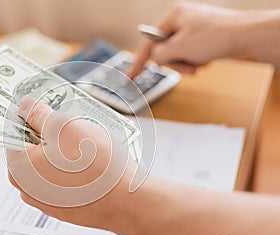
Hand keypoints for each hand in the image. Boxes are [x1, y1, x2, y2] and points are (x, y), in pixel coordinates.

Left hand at [6, 96, 138, 230]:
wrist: (127, 202)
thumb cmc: (97, 166)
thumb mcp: (64, 126)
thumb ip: (39, 114)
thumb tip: (26, 106)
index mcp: (19, 168)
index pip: (13, 132)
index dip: (27, 115)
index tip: (40, 105)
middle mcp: (27, 188)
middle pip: (31, 149)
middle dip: (47, 132)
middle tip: (67, 122)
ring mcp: (46, 201)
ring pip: (48, 164)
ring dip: (61, 150)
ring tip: (84, 142)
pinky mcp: (64, 207)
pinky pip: (62, 180)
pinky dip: (71, 168)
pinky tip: (90, 162)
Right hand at [129, 1, 251, 76]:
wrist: (247, 36)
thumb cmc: (217, 36)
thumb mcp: (179, 48)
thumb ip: (159, 55)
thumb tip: (155, 58)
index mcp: (172, 16)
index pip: (148, 41)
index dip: (139, 60)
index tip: (132, 75)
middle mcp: (181, 20)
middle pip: (164, 49)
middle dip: (175, 61)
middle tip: (186, 65)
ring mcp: (192, 29)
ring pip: (178, 54)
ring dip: (187, 63)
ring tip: (200, 62)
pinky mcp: (202, 38)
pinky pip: (190, 54)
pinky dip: (196, 61)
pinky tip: (207, 59)